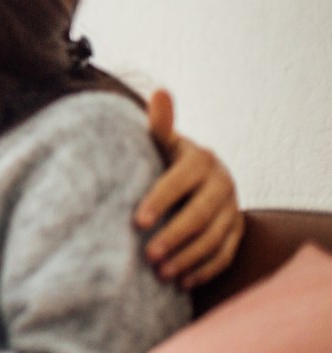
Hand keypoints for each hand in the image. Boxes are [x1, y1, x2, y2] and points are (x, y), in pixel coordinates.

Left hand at [136, 89, 243, 288]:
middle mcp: (222, 183)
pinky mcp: (237, 230)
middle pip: (201, 215)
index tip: (135, 221)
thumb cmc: (166, 157)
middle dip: (174, 236)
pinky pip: (225, 255)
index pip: (181, 181)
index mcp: (201, 159)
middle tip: (147, 254)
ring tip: (160, 272)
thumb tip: (160, 92)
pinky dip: (204, 269)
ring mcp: (232, 208)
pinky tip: (182, 281)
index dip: (160, 200)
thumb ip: (160, 124)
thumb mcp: (163, 141)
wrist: (195, 175)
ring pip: (215, 238)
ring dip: (188, 257)